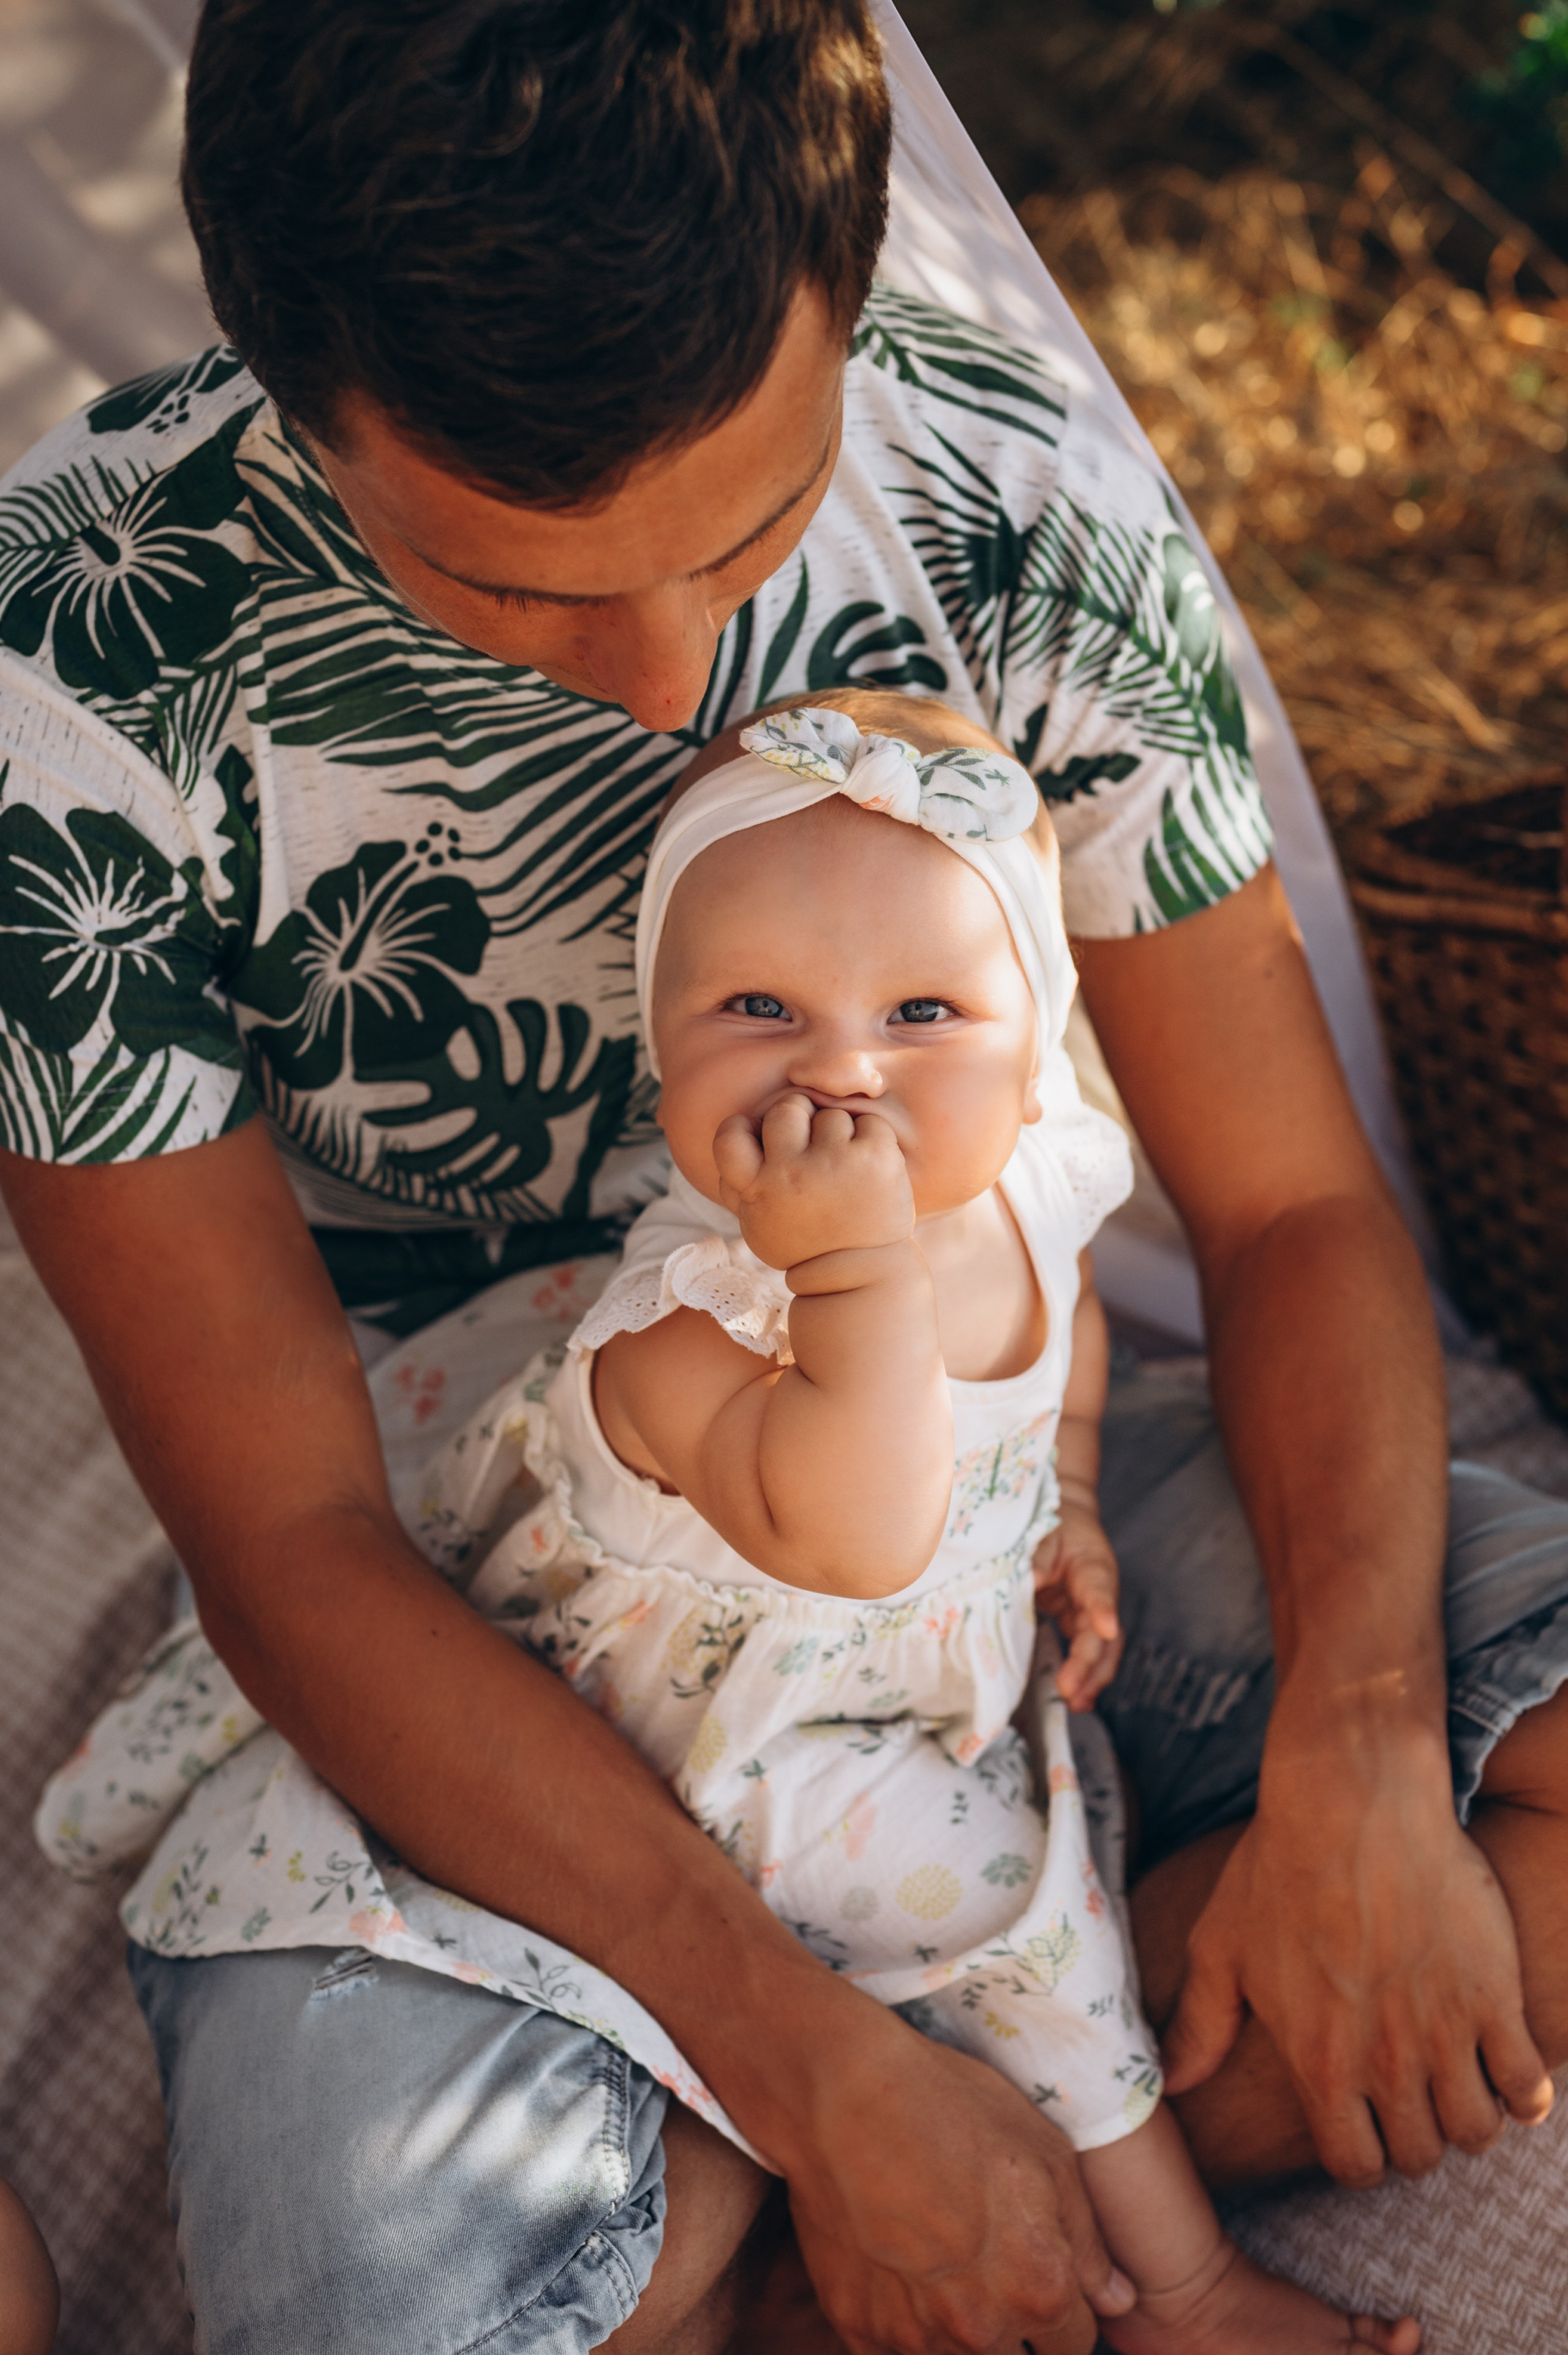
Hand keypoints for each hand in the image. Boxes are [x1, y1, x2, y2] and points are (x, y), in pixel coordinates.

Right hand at [714, 1091, 914, 1272]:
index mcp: (759, 1189)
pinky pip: (869, 1123)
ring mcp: (835, 1162)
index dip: (741, 1126)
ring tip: (846, 1172)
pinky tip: (870, 1170)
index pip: (729, 1136)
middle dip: (801, 1120)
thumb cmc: (806, 1247)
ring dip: (839, 1136)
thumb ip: (739, 1185)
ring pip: (830, 1115)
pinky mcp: (875, 1157)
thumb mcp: (758, 1225)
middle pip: (786, 1109)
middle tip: (814, 1149)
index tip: (759, 1136)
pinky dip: (872, 1140)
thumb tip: (737, 1131)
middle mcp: (791, 1172)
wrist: (861, 1278)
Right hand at [783, 2008, 1134, 2353]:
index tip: (1043, 2280)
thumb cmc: (951, 2107)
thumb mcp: (1045, 2152)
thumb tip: (1120, 2302)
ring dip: (957, 2331)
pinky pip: (895, 2351)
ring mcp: (914, 2336)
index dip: (1064, 2312)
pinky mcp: (857, 2328)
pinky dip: (903, 2326)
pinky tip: (897, 2270)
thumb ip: (1089, 2242)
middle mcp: (980, 2329)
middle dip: (1012, 2328)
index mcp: (1039, 2289)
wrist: (842, 2094)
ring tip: (937, 2263)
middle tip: (983, 2266)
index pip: (1074, 2346)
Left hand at [1033, 1501, 1122, 1711]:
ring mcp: (1089, 1607)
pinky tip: (1073, 1695)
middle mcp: (1098, 1591)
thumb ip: (1028, 1562)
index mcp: (1092, 1564)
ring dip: (1090, 1677)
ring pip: (1100, 1648)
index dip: (1101, 1610)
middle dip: (1089, 1663)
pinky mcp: (1076, 1617)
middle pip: (1102, 1631)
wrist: (1062, 1513)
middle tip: (1070, 1689)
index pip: (1098, 1589)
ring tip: (1076, 1703)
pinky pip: (1084, 1649)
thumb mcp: (1037, 1534)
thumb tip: (1012, 1586)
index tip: (1106, 1628)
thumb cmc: (1049, 1521)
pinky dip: (1080, 1672)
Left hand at [1162, 1691, 1552, 2181]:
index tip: (1364, 2122)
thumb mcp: (1221, 1945)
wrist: (1351, 1800)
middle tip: (1412, 2095)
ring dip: (1469, 2115)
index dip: (1361, 2152)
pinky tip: (1505, 2064)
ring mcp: (1443, 2033)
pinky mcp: (1492, 1997)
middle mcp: (1385, 2063)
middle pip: (1420, 2154)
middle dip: (1415, 2135)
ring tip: (1456, 2078)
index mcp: (1319, 2063)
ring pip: (1476, 2131)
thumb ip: (1200, 2024)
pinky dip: (1524, 2091)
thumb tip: (1170, 2081)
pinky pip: (1528, 2086)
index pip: (1354, 2166)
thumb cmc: (1278, 1865)